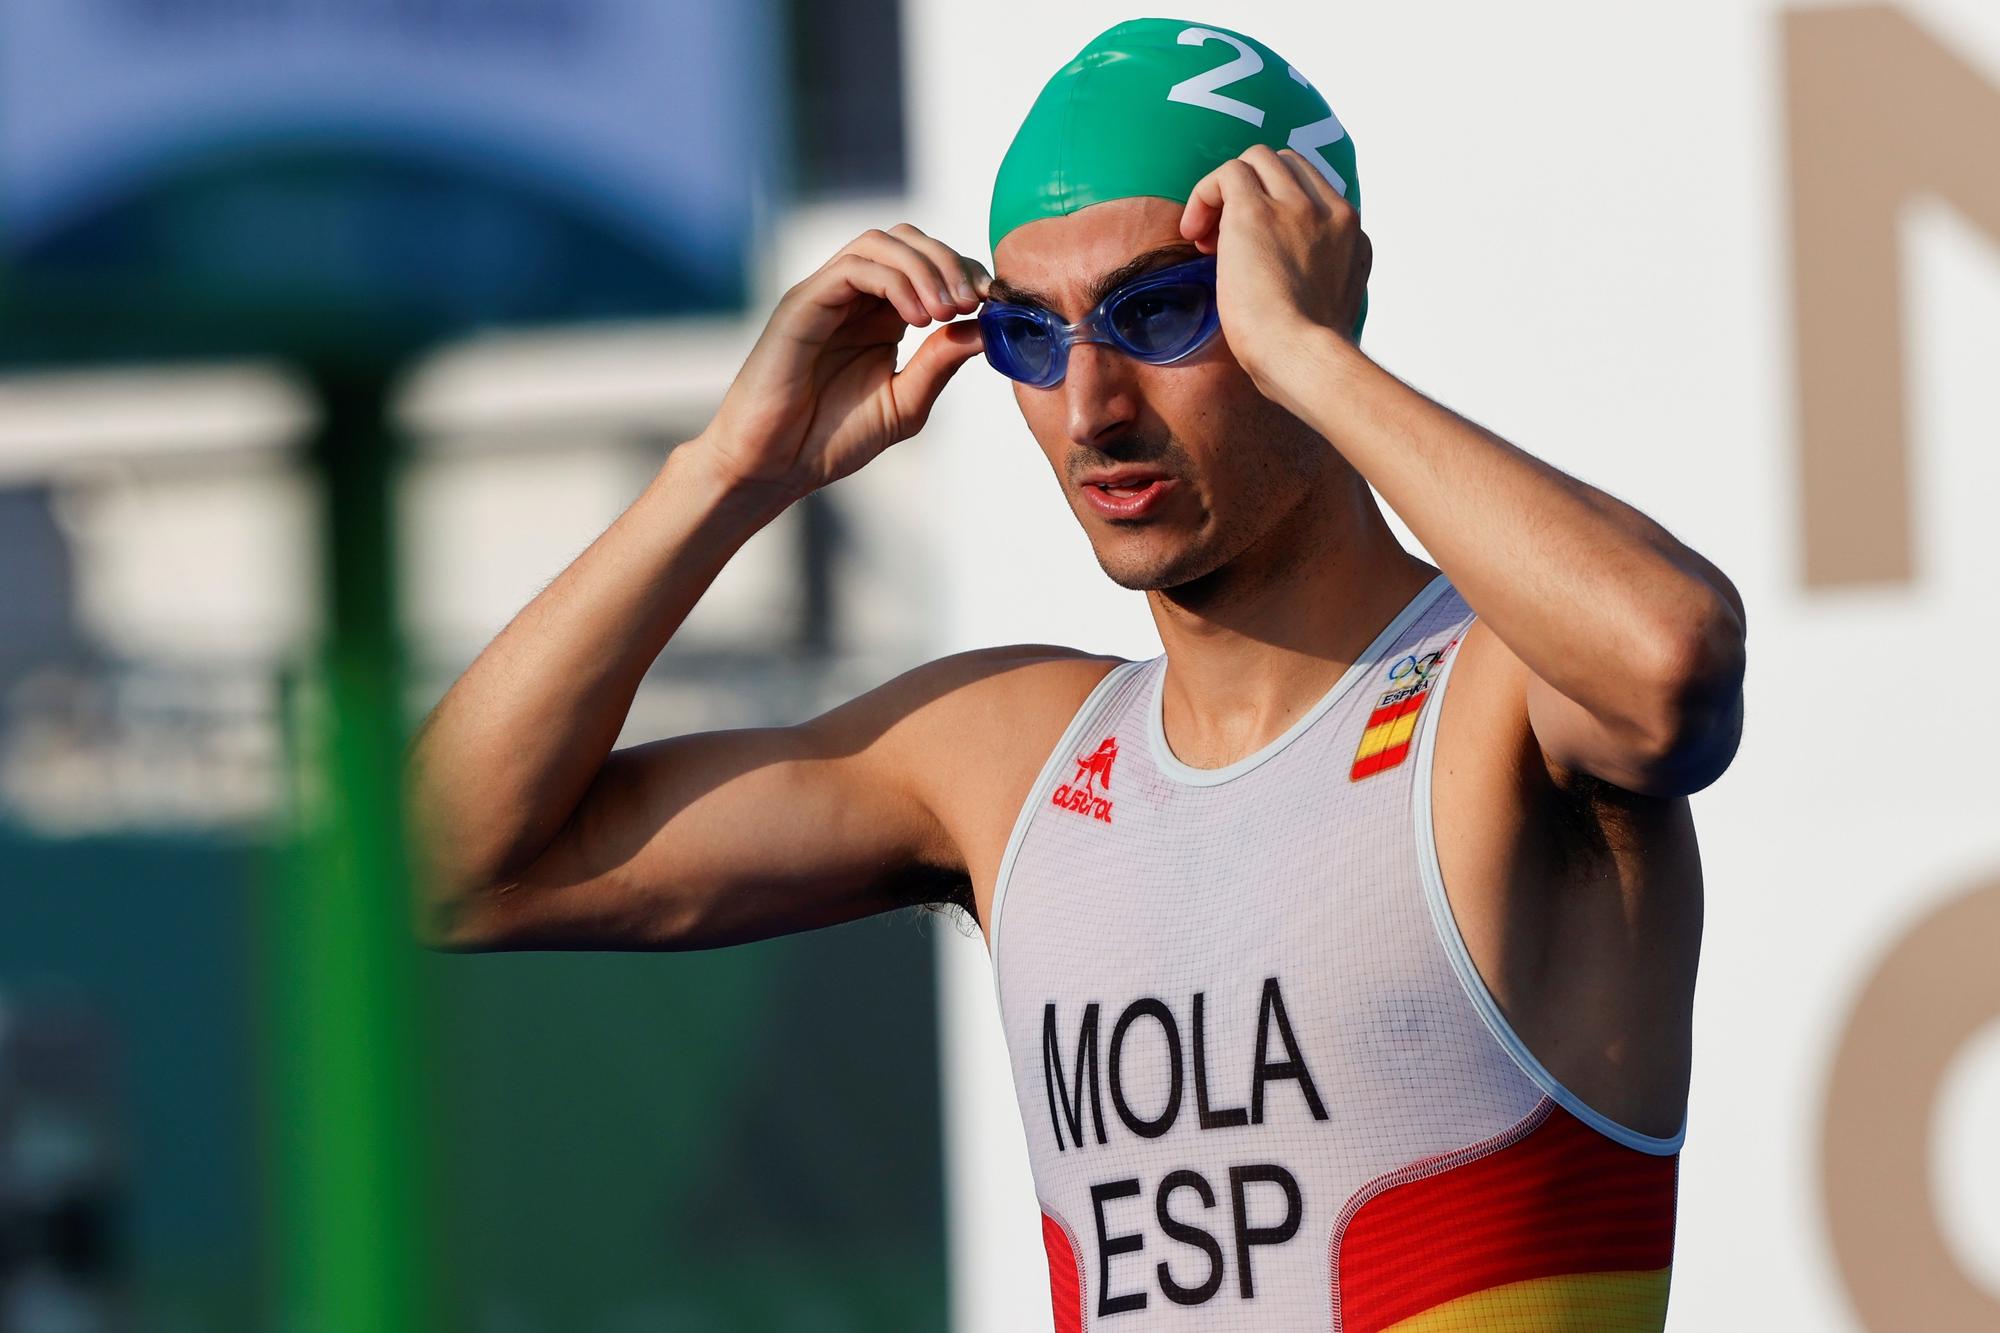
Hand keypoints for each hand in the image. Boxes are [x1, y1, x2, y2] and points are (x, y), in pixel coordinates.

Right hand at [692, 224, 989, 499]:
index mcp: (880, 315)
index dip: (965, 272)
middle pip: (908, 239)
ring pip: (881, 243)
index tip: (992, 302)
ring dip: (925, 267)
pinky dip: (894, 281)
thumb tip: (987, 327)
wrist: (773, 466)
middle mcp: (853, 297)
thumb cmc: (830, 438)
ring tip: (947, 310)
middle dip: (951, 261)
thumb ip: (941, 362)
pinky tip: (917, 318)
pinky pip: (853, 268)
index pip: (928, 263)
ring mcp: (826, 296)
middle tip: (974, 301)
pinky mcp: (802, 304)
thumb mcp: (905, 403)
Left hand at [1179, 145, 1370, 403]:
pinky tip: (1194, 233)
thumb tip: (1292, 284)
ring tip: (1206, 239)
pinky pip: (1228, 172)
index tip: (1254, 254)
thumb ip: (1320, 280)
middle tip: (1225, 243)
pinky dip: (1205, 193)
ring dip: (1227, 191)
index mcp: (1353, 237)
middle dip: (1253, 193)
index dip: (1278, 211)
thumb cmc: (1305, 356)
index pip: (1315, 195)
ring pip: (1258, 160)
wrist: (1300, 359)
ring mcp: (1297, 208)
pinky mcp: (1257, 211)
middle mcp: (1331, 213)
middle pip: (1288, 167)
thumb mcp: (1329, 309)